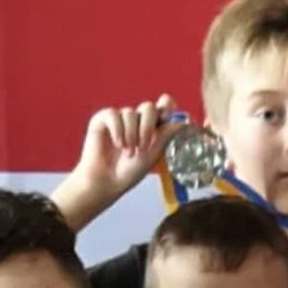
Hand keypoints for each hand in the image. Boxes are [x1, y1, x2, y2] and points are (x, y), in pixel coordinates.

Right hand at [51, 99, 178, 226]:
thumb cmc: (130, 171)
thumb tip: (185, 121)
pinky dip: (117, 130)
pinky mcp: (103, 119)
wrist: (107, 181)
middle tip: (142, 147)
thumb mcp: (154, 153)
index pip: (164, 106)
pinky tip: (117, 144)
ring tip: (127, 153)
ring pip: (130, 112)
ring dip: (130, 134)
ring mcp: (120, 118)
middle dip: (147, 127)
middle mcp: (136, 120)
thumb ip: (167, 134)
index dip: (167, 107)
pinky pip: (113, 114)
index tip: (166, 118)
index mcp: (152, 126)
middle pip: (148, 107)